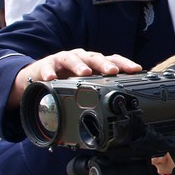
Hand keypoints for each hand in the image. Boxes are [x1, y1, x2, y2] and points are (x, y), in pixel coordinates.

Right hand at [8, 50, 142, 108]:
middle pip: (95, 58)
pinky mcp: (46, 65)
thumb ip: (99, 96)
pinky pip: (47, 68)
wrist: (38, 78)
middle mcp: (81, 60)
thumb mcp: (85, 89)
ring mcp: (63, 60)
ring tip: (84, 72)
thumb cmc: (66, 82)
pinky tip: (51, 78)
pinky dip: (49, 72)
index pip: (112, 61)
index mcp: (94, 65)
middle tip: (112, 71)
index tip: (136, 70)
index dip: (124, 64)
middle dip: (104, 64)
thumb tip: (119, 116)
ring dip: (79, 65)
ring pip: (72, 59)